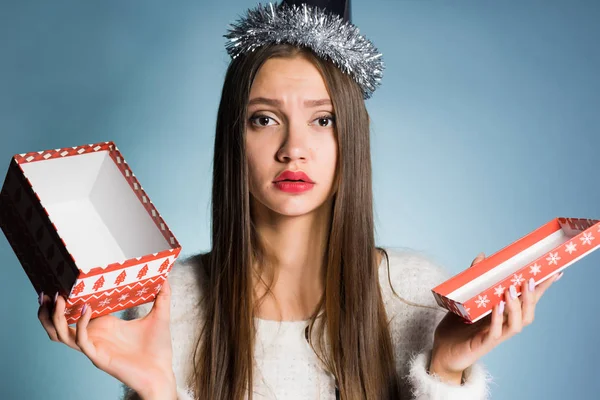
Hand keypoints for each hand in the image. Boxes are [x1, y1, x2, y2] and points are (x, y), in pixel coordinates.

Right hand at [37, 279, 176, 399]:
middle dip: (49, 311)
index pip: (76, 313)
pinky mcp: (98, 357)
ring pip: (61, 335)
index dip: (65, 301)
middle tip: (47, 293)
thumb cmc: (158, 348)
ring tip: (58, 299)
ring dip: (56, 318)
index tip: (61, 283)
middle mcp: (95, 336)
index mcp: (104, 326)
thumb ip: (162, 296)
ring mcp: (94, 347)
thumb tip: (166, 276)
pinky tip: (87, 310)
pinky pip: (81, 341)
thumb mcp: (160, 315)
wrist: (162, 372)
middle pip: (59, 326)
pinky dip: (81, 325)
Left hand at [429, 253, 559, 382]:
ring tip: (511, 290)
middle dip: (531, 296)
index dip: (541, 288)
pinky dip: (498, 319)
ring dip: (516, 307)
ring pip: (516, 324)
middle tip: (529, 279)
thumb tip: (483, 257)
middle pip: (527, 313)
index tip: (554, 272)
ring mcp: (495, 335)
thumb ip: (475, 279)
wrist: (442, 350)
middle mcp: (504, 325)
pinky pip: (496, 333)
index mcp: (503, 314)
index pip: (527, 300)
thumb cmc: (457, 325)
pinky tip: (497, 307)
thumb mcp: (465, 298)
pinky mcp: (483, 344)